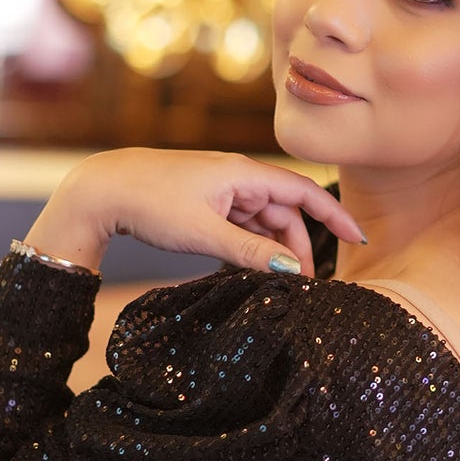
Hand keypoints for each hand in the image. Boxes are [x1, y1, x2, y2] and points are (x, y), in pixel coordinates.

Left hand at [24, 148, 364, 277]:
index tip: (358, 239)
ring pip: (262, 219)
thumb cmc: (151, 203)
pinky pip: (240, 223)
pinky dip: (250, 244)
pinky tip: (248, 267)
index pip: (305, 192)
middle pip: (285, 211)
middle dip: (297, 246)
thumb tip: (291, 269)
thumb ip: (250, 252)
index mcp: (244, 174)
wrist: (101, 190)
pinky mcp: (205, 201)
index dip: (335, 216)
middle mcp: (237, 177)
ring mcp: (221, 189)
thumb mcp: (204, 233)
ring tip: (275, 282)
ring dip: (272, 249)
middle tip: (303, 286)